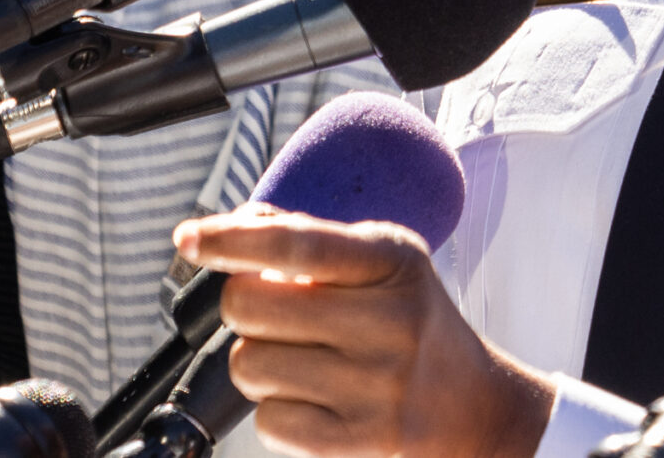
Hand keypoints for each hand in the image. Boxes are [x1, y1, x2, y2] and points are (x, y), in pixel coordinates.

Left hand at [176, 204, 555, 457]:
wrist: (474, 407)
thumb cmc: (413, 322)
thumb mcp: (386, 262)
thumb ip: (313, 241)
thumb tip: (235, 227)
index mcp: (394, 261)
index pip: (299, 246)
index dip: (233, 239)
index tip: (189, 238)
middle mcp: (389, 322)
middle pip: (251, 307)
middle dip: (244, 305)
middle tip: (274, 311)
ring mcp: (374, 386)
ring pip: (249, 365)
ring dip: (259, 360)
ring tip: (303, 357)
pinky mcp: (358, 440)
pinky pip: (267, 420)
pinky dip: (276, 408)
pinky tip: (315, 397)